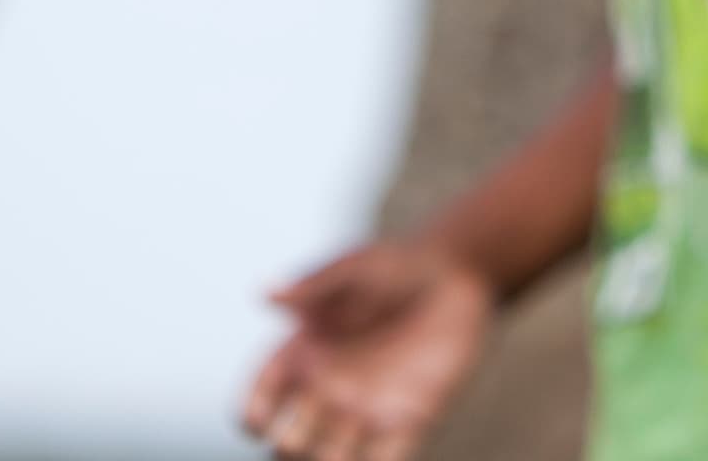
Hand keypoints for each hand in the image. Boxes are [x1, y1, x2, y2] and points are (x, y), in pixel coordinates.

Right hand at [241, 237, 495, 460]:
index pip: (262, 400)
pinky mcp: (406, 419)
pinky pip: (384, 458)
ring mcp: (363, 409)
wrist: (454, 276)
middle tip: (298, 442)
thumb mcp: (354, 268)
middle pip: (288, 442)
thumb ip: (314, 284)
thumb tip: (264, 291)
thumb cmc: (397, 266)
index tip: (259, 422)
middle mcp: (326, 389)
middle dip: (287, 449)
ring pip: (328, 459)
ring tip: (331, 459)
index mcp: (300, 355)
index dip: (253, 416)